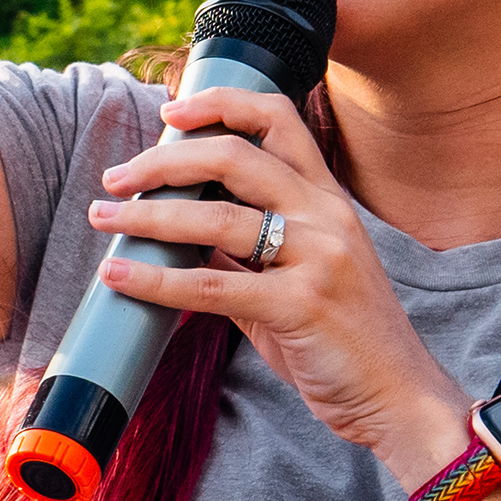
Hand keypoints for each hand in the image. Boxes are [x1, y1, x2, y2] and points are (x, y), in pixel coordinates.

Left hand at [81, 85, 475, 475]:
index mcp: (327, 199)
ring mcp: (318, 257)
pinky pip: (214, 285)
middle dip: (163, 160)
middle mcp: (325, 215)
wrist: (397, 397)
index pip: (278, 118)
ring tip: (103, 218)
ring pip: (217, 215)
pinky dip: (157, 280)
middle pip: (235, 154)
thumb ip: (246, 251)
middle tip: (115, 179)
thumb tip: (180, 232)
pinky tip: (119, 276)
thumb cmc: (342, 340)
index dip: (221, 102)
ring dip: (148, 215)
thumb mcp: (298, 277)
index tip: (170, 112)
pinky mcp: (302, 305)